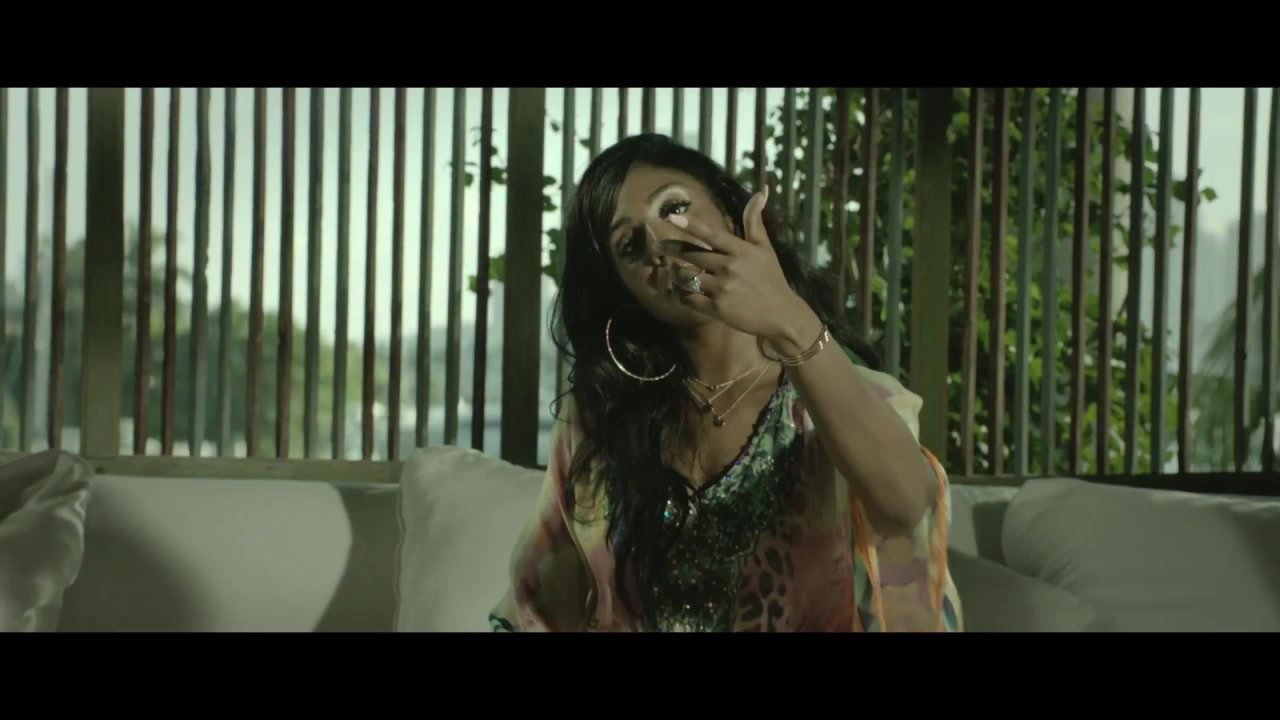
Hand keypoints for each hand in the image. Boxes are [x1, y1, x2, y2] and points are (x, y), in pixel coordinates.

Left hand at [666, 189, 819, 347]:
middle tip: (659, 247)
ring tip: (673, 272)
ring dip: (677, 274)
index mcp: (741, 251)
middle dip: (673, 250)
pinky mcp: (717, 308)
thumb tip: (761, 191)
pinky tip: (681, 292)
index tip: (671, 218)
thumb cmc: (771, 278)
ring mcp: (723, 288)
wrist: (781, 315)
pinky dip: (682, 295)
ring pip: (688, 278)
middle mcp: (730, 267)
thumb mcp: (765, 248)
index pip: (712, 235)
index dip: (691, 226)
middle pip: (693, 256)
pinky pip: (690, 299)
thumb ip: (755, 221)